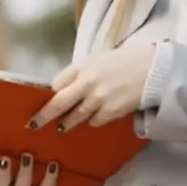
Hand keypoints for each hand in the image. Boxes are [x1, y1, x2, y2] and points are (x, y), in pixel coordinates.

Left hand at [31, 42, 156, 132]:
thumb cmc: (128, 60)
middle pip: (58, 104)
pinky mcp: (110, 112)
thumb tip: (64, 88)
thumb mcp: (99, 59)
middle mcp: (86, 83)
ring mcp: (97, 99)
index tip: (41, 102)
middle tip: (33, 125)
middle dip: (43, 116)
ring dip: (68, 123)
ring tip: (63, 126)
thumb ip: (81, 72)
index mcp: (83, 66)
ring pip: (75, 117)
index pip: (56, 83)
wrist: (154, 70)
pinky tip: (96, 116)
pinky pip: (94, 122)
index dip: (48, 95)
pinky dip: (92, 121)